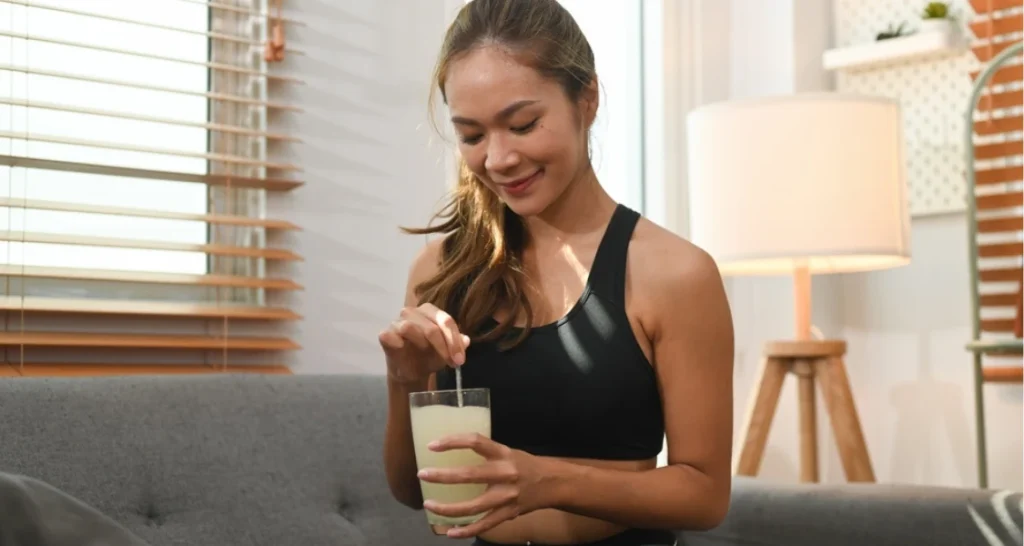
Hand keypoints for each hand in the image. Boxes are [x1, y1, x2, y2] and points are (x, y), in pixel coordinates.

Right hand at [378, 303, 469, 384]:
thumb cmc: (429, 356)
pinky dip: (398, 343)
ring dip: (422, 344)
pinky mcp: (385, 334)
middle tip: (452, 362)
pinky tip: (404, 350)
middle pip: (431, 326)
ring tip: (428, 355)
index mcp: (429, 311)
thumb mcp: (447, 351)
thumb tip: (466, 340)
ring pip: (409, 327)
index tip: (460, 360)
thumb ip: (457, 344)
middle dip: (444, 346)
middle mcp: (412, 312)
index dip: (454, 341)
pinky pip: (390, 336)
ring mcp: (396, 322)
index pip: (445, 320)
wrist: (410, 372)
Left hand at [417, 433, 547, 538]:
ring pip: (473, 507)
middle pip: (469, 475)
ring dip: (448, 508)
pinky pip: (484, 525)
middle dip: (442, 476)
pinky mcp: (508, 513)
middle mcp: (505, 473)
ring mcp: (507, 496)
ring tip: (429, 505)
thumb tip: (453, 449)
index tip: (431, 445)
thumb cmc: (524, 465)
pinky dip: (466, 530)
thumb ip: (485, 453)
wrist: (552, 484)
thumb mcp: (508, 451)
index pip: (475, 441)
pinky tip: (450, 532)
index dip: (452, 442)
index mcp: (503, 453)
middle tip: (422, 474)